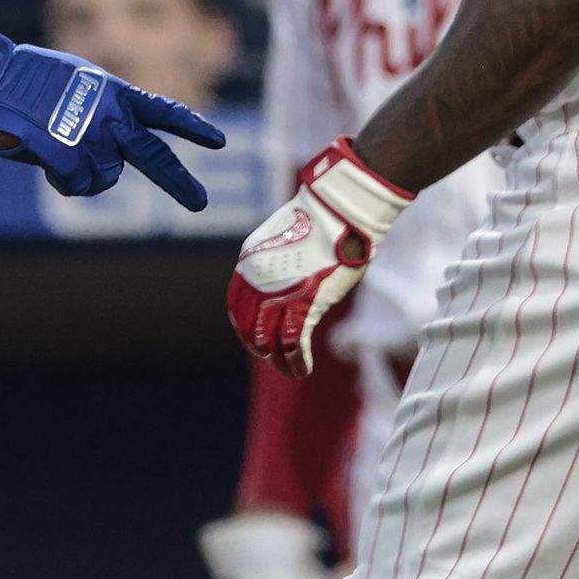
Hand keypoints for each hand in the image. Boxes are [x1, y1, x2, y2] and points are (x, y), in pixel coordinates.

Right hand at [0, 28, 224, 207]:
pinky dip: (65, 182)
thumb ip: (101, 111)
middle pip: (153, 155)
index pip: (163, 112)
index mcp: (116, 94)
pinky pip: (76, 184)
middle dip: (178, 182)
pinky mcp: (62, 149)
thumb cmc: (27, 82)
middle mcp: (111, 113)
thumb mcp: (77, 83)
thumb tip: (110, 147)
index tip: (219, 141)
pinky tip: (49, 166)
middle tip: (198, 204)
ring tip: (60, 155)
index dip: (192, 127)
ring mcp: (88, 132)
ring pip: (105, 178)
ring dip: (86, 177)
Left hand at [232, 140, 411, 375]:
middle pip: (250, 328)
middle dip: (262, 349)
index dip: (245, 329)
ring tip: (293, 371)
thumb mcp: (286, 239)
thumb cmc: (322, 219)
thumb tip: (287, 285)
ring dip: (281, 361)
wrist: (341, 207)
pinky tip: (304, 368)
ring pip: (271, 341)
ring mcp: (279, 292)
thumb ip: (279, 265)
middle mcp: (257, 280)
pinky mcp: (305, 302)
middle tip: (275, 360)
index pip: (237, 306)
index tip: (257, 340)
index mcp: (249, 261)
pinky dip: (297, 360)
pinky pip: (293, 342)